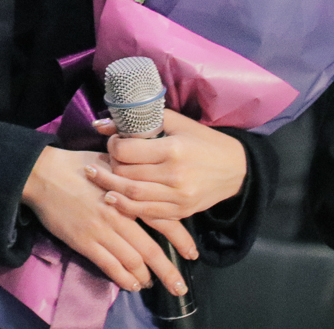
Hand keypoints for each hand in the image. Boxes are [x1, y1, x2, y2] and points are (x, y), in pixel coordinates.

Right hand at [21, 146, 190, 296]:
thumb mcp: (111, 161)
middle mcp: (119, 215)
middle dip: (168, 270)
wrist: (44, 174)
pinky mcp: (84, 242)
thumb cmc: (77, 164)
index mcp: (129, 194)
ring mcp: (101, 230)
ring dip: (146, 277)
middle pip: (150, 249)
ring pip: (132, 261)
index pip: (162, 219)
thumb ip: (132, 174)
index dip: (179, 239)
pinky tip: (132, 284)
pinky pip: (110, 266)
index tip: (191, 252)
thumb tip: (151, 176)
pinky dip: (124, 279)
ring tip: (154, 284)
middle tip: (179, 286)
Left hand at [89, 109, 245, 224]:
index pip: (128, 151)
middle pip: (126, 174)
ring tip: (97, 179)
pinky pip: (146, 214)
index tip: (112, 142)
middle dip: (109, 167)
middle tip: (104, 160)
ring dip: (111, 188)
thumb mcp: (177, 123)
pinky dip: (126, 207)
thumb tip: (101, 124)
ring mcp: (178, 197)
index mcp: (173, 149)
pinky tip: (114, 198)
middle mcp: (174, 175)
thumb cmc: (204, 141)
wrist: (236, 168)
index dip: (113, 146)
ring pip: (132, 196)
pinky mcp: (180, 211)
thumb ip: (140, 121)